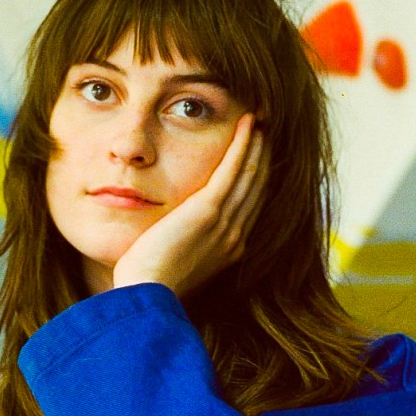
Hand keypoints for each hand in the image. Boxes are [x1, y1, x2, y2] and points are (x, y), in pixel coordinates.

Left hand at [111, 112, 267, 298]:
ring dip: (258, 143)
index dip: (259, 176)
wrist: (147, 296)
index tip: (260, 153)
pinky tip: (248, 123)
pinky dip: (244, 144)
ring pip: (251, 173)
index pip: (252, 204)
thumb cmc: (150, 284)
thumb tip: (174, 231)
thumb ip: (185, 243)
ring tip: (261, 118)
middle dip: (264, 154)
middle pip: (258, 186)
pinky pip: (234, 169)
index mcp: (230, 248)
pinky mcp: (208, 210)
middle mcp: (236, 235)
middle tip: (268, 127)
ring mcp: (226, 223)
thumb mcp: (176, 262)